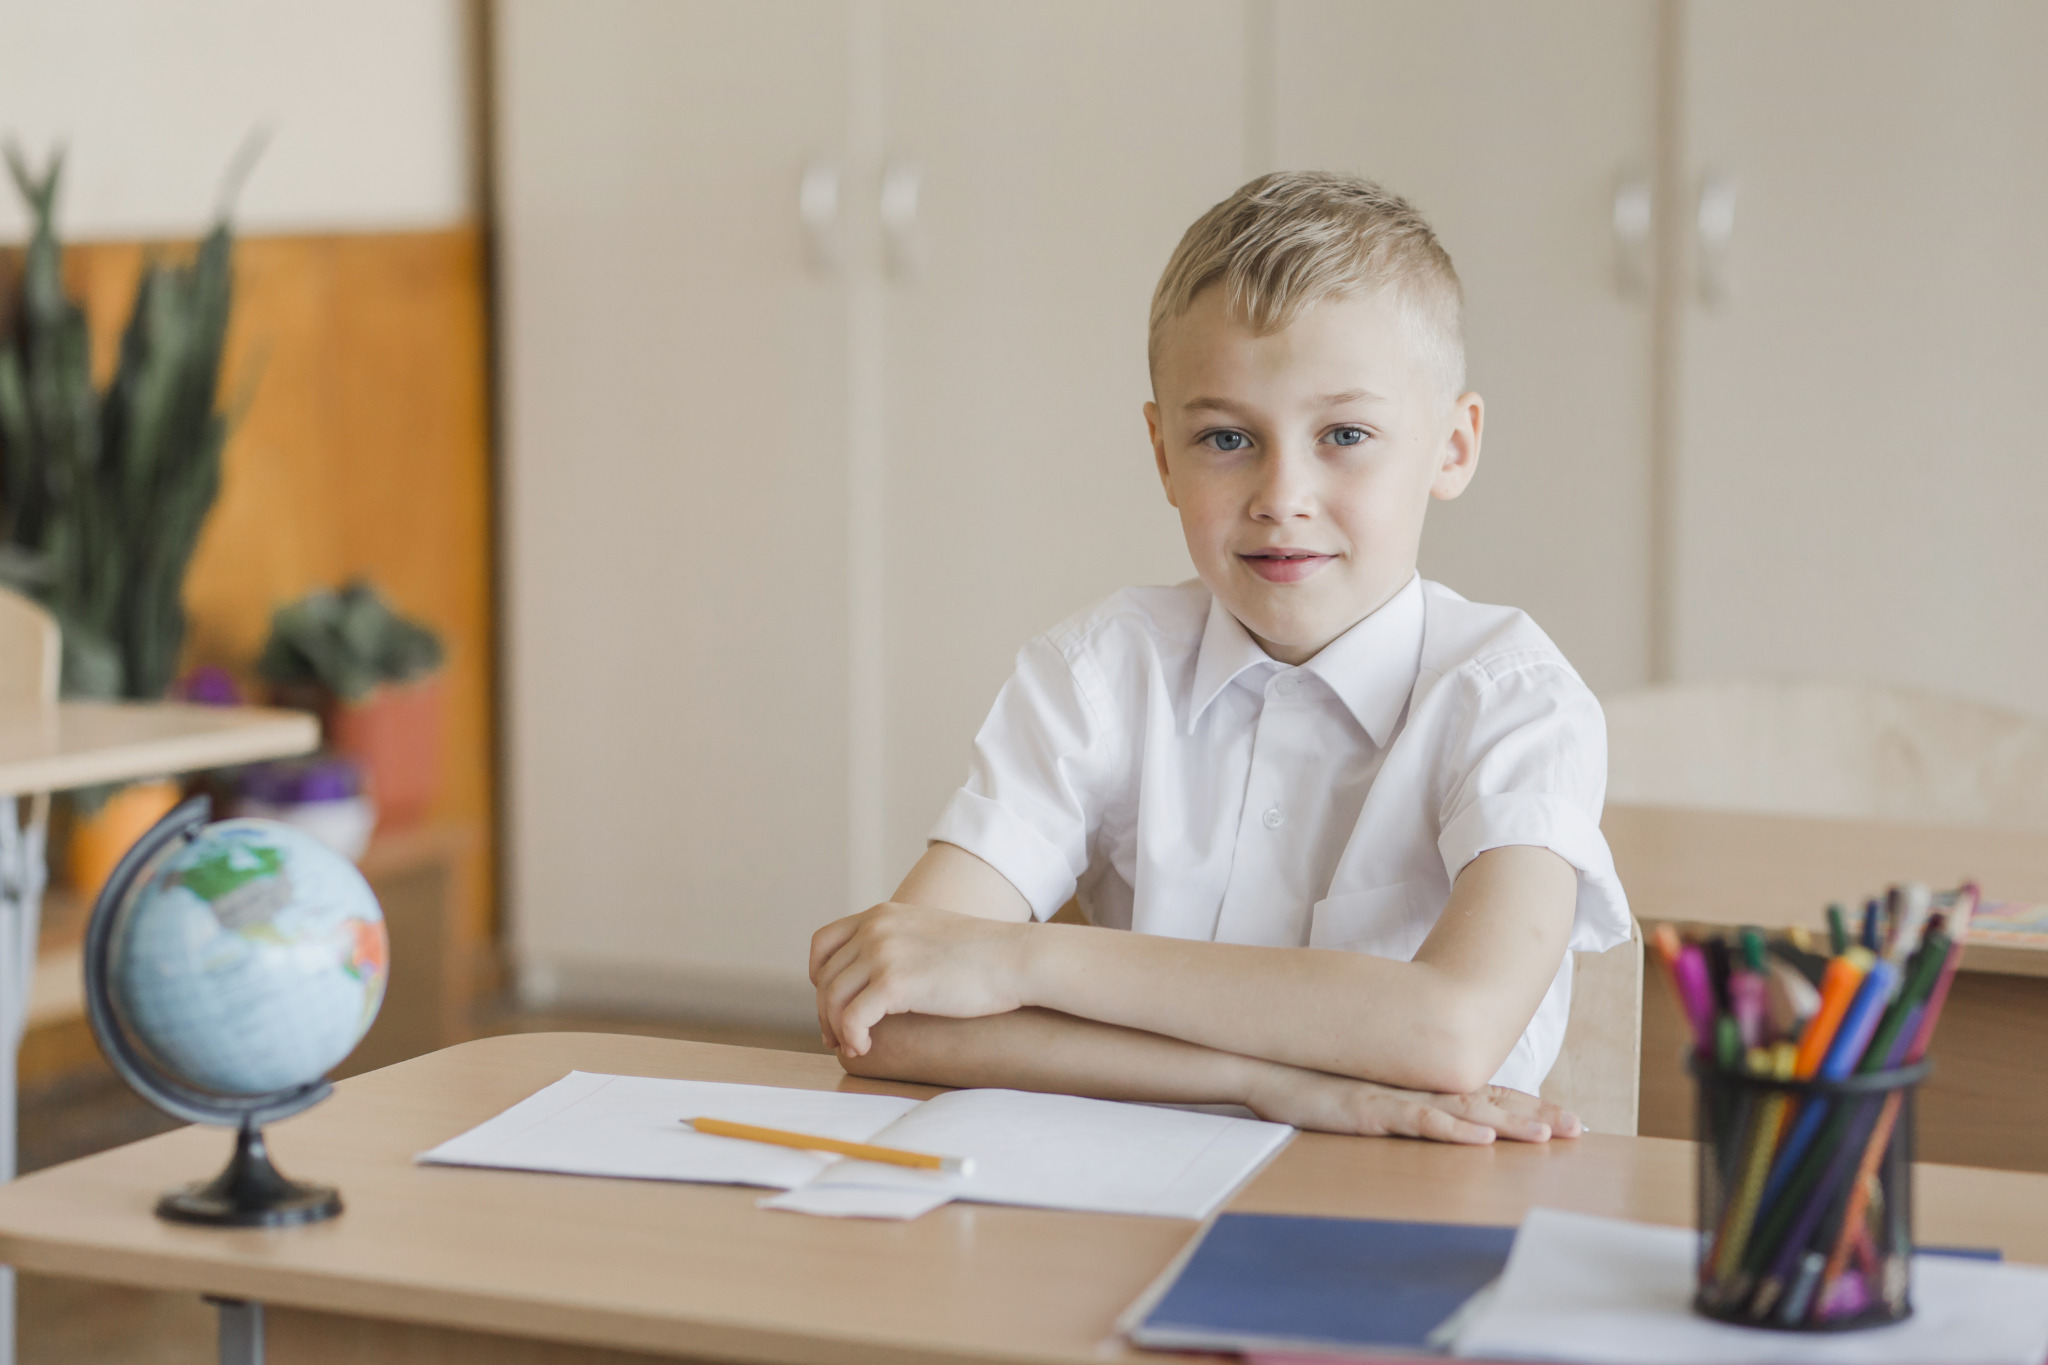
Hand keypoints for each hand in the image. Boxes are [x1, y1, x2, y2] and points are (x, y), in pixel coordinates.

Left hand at [810, 903, 1029, 1056]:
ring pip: (833, 999)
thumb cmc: (982, 956)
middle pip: (826, 978)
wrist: (1015, 959)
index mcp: (881, 915)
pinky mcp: (894, 983)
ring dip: (837, 1029)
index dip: (818, 977)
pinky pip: (852, 1018)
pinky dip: (852, 1037)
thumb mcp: (928, 934)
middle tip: (837, 1038)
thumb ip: (898, 943)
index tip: (832, 1003)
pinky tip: (866, 1048)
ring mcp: (883, 953)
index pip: (822, 943)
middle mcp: (875, 929)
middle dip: (827, 1013)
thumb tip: (876, 977)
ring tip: (854, 1046)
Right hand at [1243, 1065, 1582, 1144]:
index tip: (1564, 1117)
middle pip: (1486, 1102)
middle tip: (1577, 1127)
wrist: (1262, 1062)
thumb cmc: (1309, 1079)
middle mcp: (1414, 1086)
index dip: (1526, 1104)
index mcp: (1416, 1084)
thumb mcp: (1365, 1091)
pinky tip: (1479, 1139)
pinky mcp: (1368, 1110)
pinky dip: (1451, 1130)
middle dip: (1534, 1115)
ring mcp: (1393, 1096)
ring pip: (1462, 1111)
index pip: (1483, 1094)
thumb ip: (1399, 1098)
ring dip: (1506, 1123)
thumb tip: (1430, 1107)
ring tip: (1544, 1136)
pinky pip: (1417, 1120)